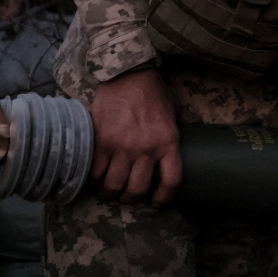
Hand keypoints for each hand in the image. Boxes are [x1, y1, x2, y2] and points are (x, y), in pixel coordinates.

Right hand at [89, 68, 181, 206]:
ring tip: (108, 191)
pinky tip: (93, 181)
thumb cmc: (153, 93)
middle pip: (138, 189)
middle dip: (131, 198)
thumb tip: (184, 147)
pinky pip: (94, 172)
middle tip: (126, 196)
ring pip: (114, 185)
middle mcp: (146, 147)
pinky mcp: (100, 141)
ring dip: (110, 194)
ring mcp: (122, 145)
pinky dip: (92, 182)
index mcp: (169, 141)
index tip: (156, 202)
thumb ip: (177, 133)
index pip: (171, 181)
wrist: (128, 74)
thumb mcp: (175, 112)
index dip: (164, 198)